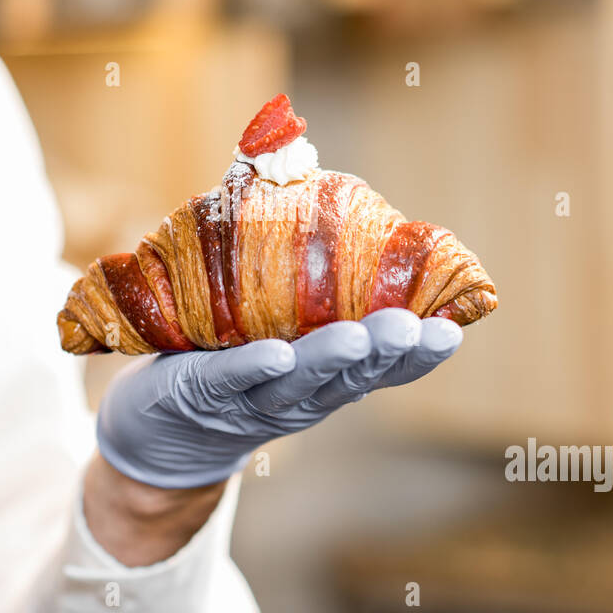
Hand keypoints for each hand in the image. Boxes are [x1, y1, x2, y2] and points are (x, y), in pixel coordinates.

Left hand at [96, 308, 464, 488]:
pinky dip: (255, 368)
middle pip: (349, 376)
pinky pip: (231, 377)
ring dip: (329, 360)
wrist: (160, 428)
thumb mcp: (276, 325)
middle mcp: (300, 394)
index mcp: (327, 376)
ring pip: (297, 380)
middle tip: (418, 328)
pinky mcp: (201, 390)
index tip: (452, 328)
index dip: (417, 354)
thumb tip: (325, 185)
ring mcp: (252, 397)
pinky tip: (278, 355)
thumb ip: (308, 281)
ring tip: (358, 336)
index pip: (381, 369)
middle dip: (385, 352)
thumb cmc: (228, 358)